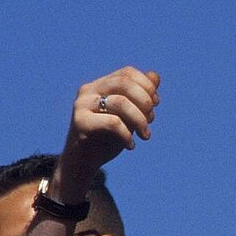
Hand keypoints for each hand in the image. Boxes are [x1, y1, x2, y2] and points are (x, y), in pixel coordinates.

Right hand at [63, 68, 158, 185]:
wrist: (84, 162)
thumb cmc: (108, 138)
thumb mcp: (129, 115)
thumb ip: (141, 96)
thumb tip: (155, 76)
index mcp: (100, 85)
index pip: (127, 73)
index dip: (147, 86)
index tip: (155, 104)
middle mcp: (89, 90)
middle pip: (124, 82)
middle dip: (145, 101)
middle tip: (150, 120)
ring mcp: (82, 105)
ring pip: (120, 102)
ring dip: (140, 120)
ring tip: (145, 136)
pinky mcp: (80, 122)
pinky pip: (113, 122)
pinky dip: (127, 135)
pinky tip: (131, 146)